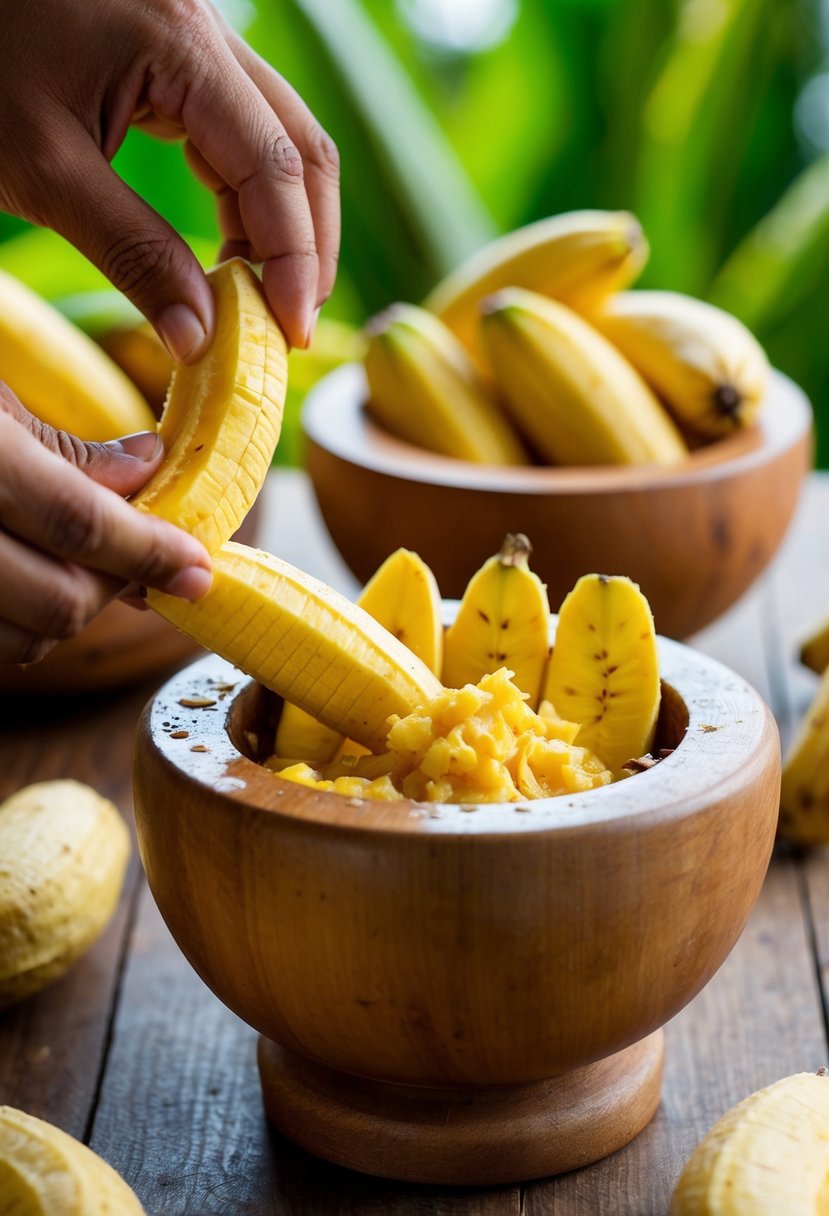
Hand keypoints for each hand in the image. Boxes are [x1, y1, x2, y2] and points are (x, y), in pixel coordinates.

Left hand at [0, 0, 339, 354]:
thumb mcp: (45, 169)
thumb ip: (131, 251)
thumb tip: (199, 337)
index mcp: (182, 43)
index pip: (274, 167)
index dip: (293, 259)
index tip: (289, 333)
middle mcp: (207, 29)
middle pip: (301, 149)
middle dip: (306, 245)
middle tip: (289, 325)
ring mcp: (197, 40)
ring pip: (280, 141)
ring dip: (283, 226)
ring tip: (262, 300)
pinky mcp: (179, 58)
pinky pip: (241, 133)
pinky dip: (247, 201)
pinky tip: (231, 254)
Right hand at [0, 385, 211, 665]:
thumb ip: (62, 445)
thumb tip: (148, 469)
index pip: (79, 524)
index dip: (151, 551)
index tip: (199, 569)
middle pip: (58, 602)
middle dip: (116, 587)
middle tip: (142, 558)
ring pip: (22, 642)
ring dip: (70, 614)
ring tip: (80, 564)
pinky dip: (19, 628)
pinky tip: (25, 581)